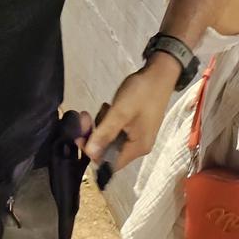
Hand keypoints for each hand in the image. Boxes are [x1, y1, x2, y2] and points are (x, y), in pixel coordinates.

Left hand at [84, 52, 180, 170]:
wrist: (159, 74)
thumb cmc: (141, 93)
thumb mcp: (120, 112)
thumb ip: (105, 133)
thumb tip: (89, 153)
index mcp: (137, 148)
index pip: (109, 163)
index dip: (92, 153)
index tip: (78, 136)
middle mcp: (138, 146)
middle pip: (109, 150)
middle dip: (94, 135)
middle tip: (85, 117)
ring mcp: (137, 135)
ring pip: (110, 138)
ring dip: (101, 125)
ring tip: (102, 107)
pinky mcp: (135, 125)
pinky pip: (116, 129)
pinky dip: (108, 120)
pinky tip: (108, 106)